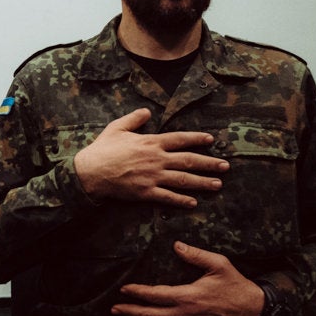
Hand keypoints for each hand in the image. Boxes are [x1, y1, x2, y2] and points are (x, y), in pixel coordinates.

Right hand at [73, 108, 227, 208]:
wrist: (90, 172)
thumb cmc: (102, 149)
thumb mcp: (117, 127)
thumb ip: (134, 119)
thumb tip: (147, 111)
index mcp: (151, 142)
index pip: (180, 139)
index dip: (197, 139)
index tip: (211, 140)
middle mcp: (156, 159)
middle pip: (189, 160)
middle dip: (209, 163)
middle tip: (225, 166)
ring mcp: (152, 177)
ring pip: (183, 180)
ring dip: (202, 182)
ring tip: (217, 185)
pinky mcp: (146, 192)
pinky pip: (168, 197)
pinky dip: (181, 200)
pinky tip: (193, 203)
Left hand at [110, 241, 263, 315]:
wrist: (255, 310)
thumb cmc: (236, 285)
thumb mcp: (218, 264)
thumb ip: (196, 255)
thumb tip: (176, 245)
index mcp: (187, 296)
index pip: (154, 295)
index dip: (137, 292)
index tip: (123, 290)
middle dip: (130, 313)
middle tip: (114, 310)